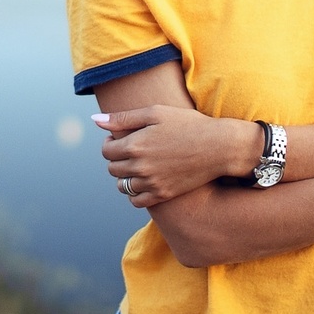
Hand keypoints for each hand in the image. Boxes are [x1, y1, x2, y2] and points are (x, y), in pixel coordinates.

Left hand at [95, 105, 253, 207]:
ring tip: (139, 164)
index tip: (121, 138)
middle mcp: (140, 167)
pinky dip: (134, 193)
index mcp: (135, 145)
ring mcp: (151, 183)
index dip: (111, 142)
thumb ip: (123, 118)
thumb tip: (95, 121)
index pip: (106, 150)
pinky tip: (144, 180)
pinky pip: (136, 201)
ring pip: (122, 185)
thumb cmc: (188, 124)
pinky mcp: (163, 195)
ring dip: (124, 175)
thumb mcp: (155, 113)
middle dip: (117, 158)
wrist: (219, 147)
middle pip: (112, 168)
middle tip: (132, 149)